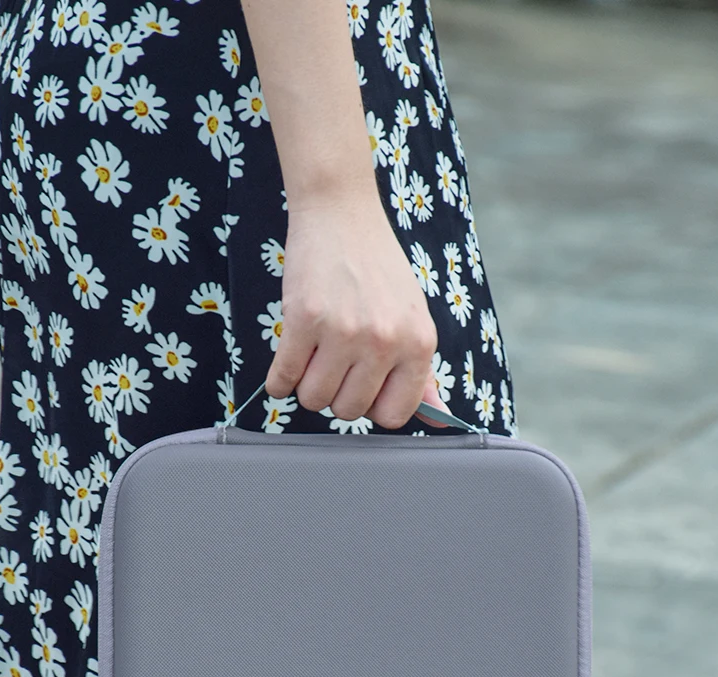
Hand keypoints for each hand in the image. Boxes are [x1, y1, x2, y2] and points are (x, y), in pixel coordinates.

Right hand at [265, 194, 451, 430]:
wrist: (341, 214)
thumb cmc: (377, 269)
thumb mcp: (412, 318)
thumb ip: (421, 374)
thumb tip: (439, 421)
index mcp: (418, 343)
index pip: (393, 415)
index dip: (371, 407)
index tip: (362, 386)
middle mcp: (385, 341)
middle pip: (348, 411)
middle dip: (335, 396)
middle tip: (333, 365)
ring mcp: (343, 331)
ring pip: (314, 398)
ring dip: (306, 386)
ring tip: (313, 358)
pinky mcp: (304, 320)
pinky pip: (284, 378)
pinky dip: (278, 381)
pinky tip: (287, 363)